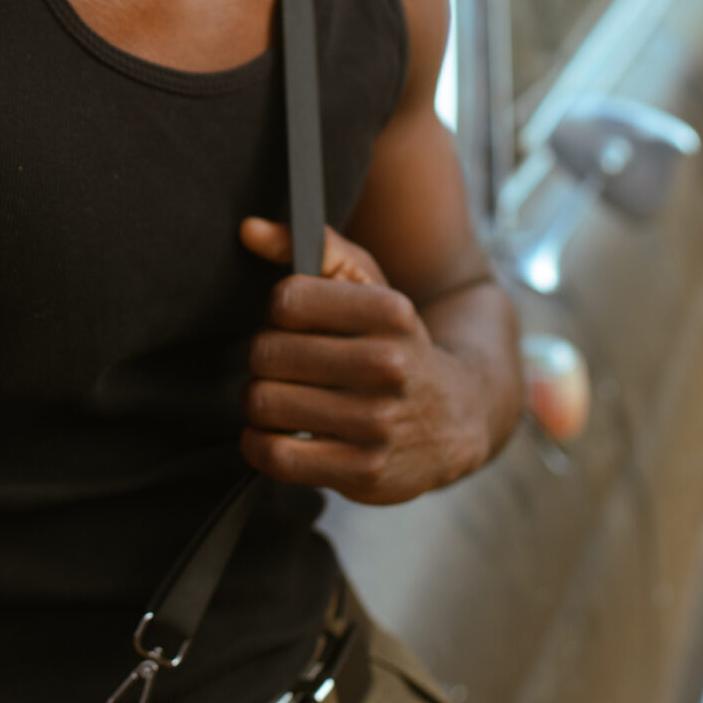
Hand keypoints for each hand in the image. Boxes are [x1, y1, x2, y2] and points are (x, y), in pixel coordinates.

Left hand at [238, 218, 492, 502]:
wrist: (454, 419)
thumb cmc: (395, 343)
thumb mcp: (370, 285)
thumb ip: (314, 248)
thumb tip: (248, 230)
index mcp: (390, 312)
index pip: (287, 300)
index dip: (277, 311)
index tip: (292, 322)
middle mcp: (389, 366)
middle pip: (267, 352)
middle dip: (263, 357)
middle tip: (280, 365)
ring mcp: (378, 423)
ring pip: (265, 403)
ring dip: (257, 400)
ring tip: (277, 397)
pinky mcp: (363, 472)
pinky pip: (274, 456)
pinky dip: (258, 444)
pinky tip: (273, 434)